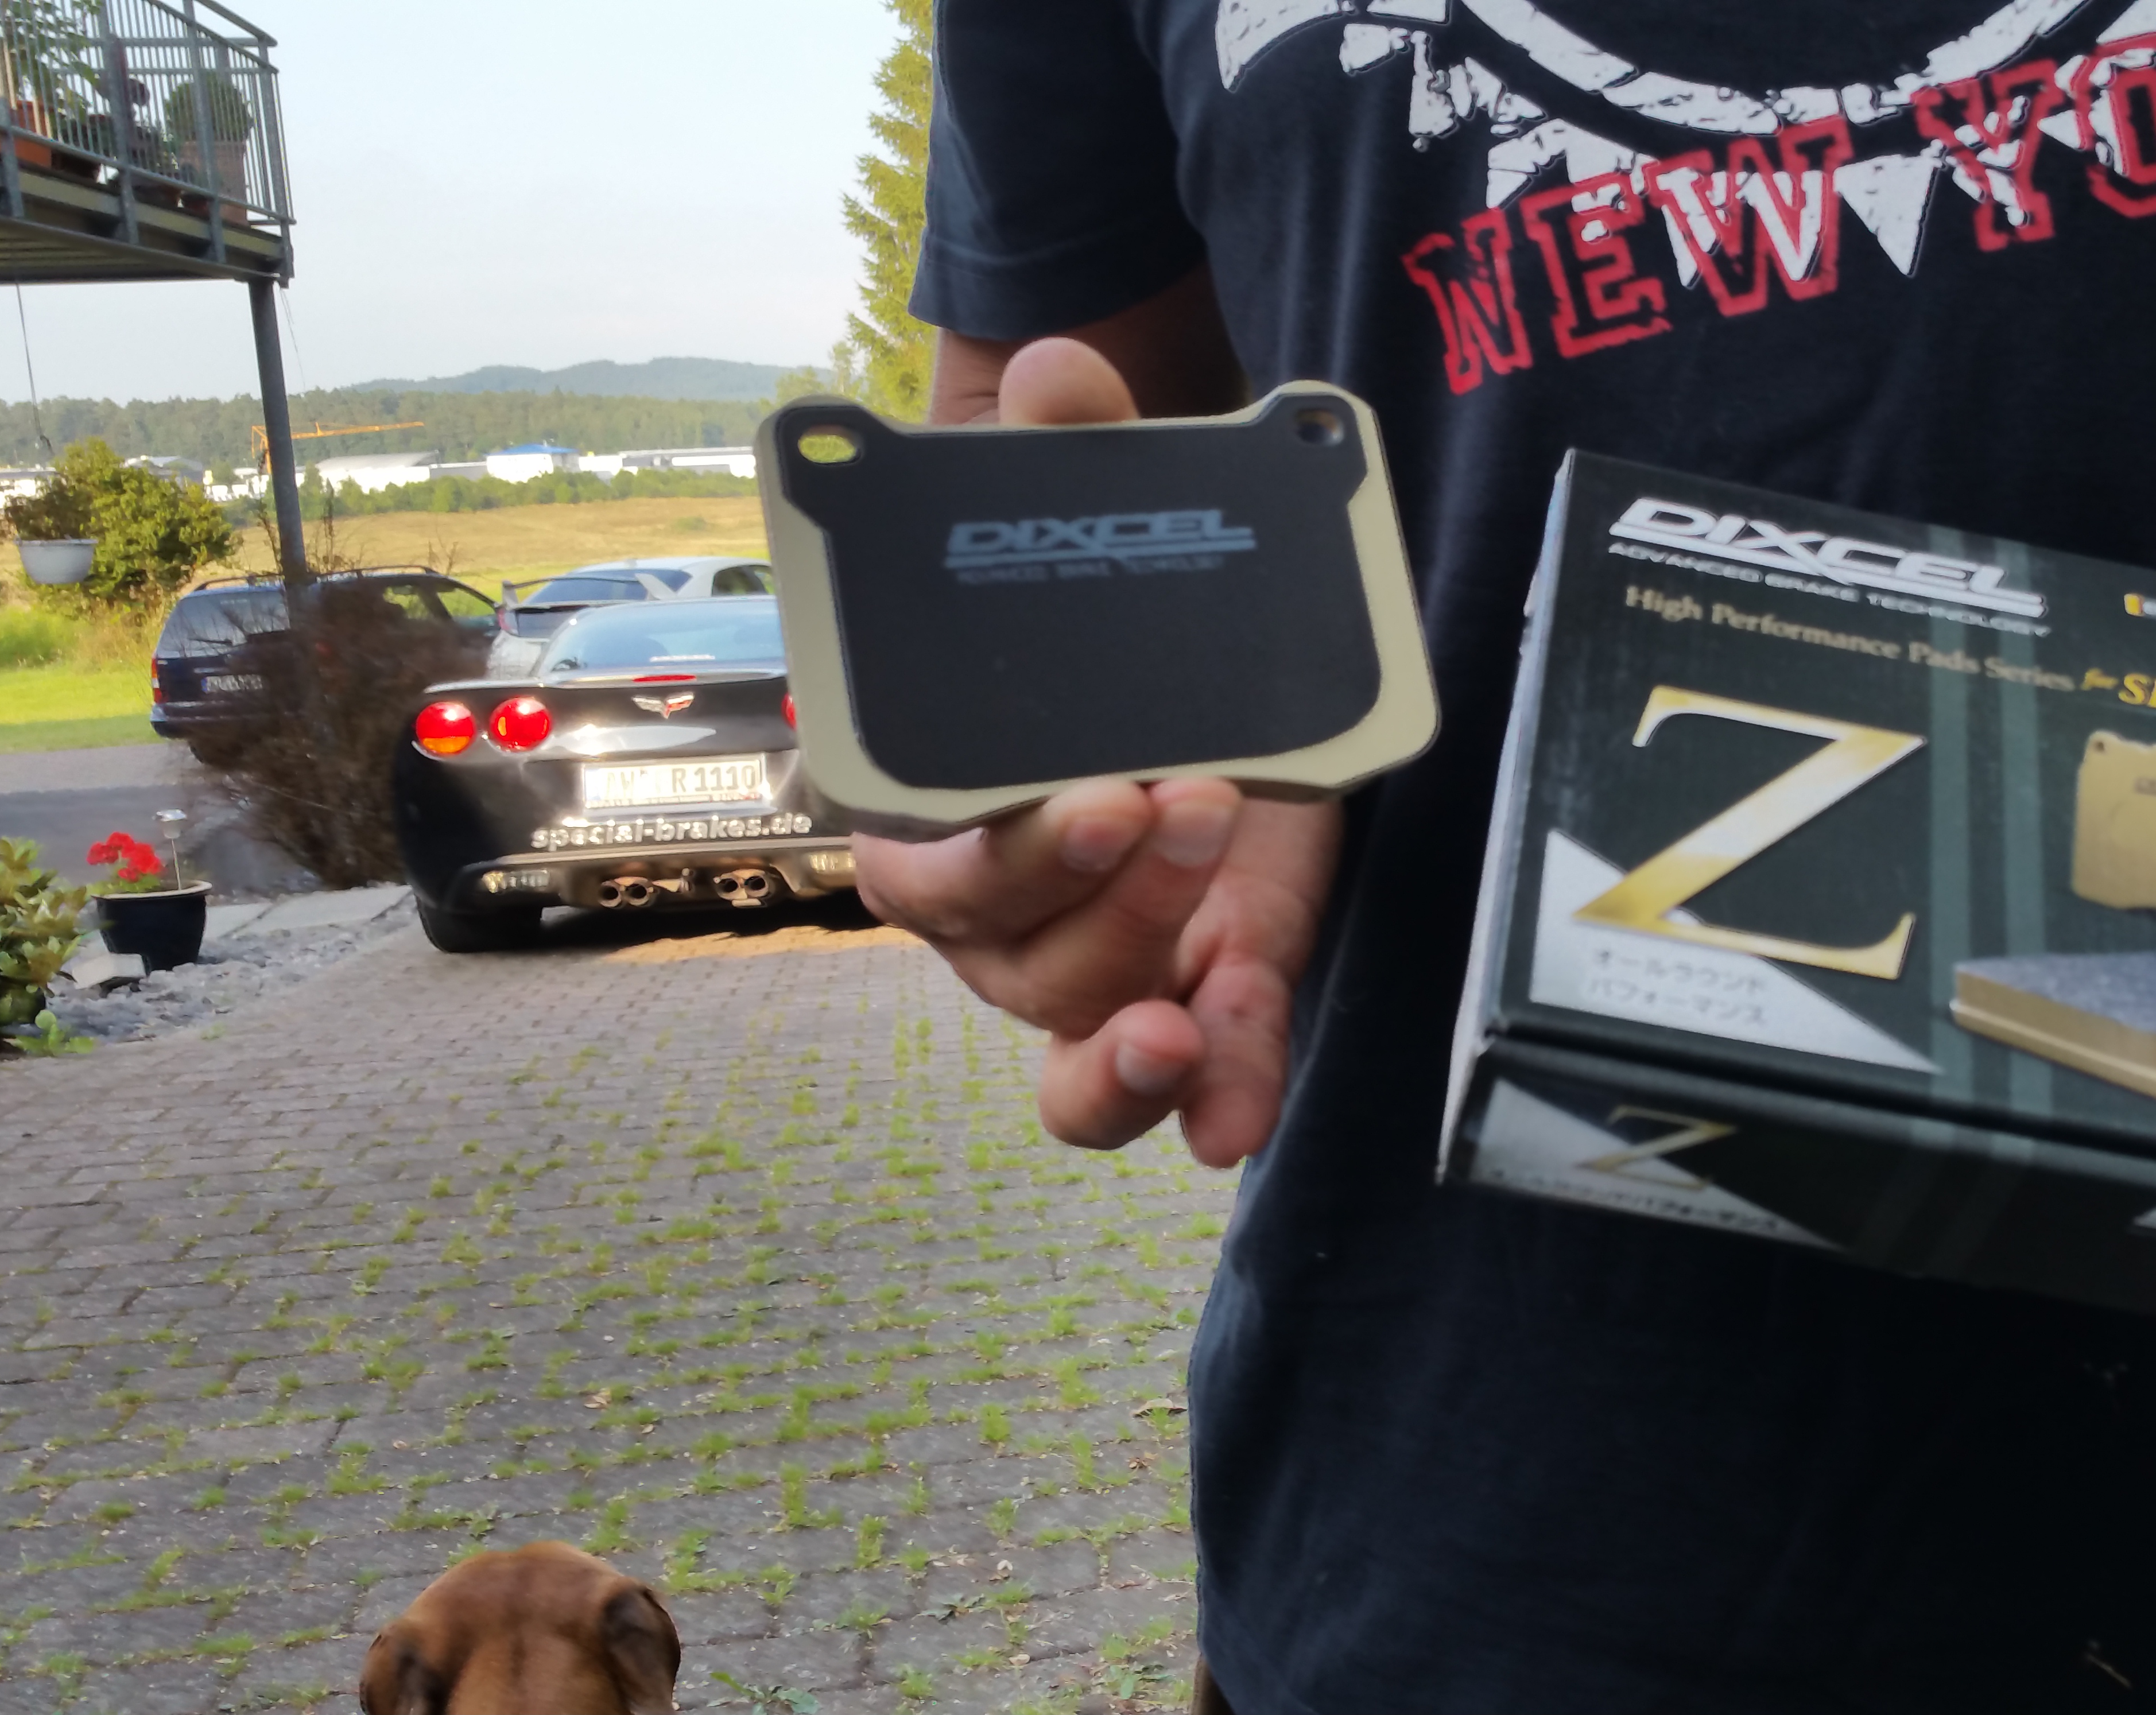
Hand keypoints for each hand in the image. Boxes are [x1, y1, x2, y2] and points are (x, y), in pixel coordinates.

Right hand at [853, 338, 1339, 1166]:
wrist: (1183, 636)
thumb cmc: (1092, 593)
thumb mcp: (1084, 509)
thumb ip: (1063, 442)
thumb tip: (1062, 371)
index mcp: (935, 799)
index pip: (917, 857)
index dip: (991, 849)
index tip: (1090, 795)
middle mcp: (1000, 900)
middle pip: (1008, 954)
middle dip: (1097, 902)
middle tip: (1184, 811)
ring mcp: (1095, 954)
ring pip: (1076, 1036)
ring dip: (1135, 1035)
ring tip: (1198, 1019)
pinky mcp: (1193, 977)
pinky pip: (1185, 1067)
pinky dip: (1214, 1095)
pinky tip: (1238, 1115)